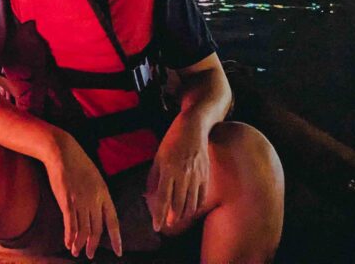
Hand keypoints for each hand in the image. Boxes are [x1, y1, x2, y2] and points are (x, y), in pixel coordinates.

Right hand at [43, 131, 121, 258]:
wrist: (62, 151)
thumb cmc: (77, 162)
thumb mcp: (94, 177)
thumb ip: (97, 195)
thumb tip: (97, 211)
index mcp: (104, 192)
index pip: (113, 220)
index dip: (116, 238)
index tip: (118, 252)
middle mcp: (94, 199)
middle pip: (97, 229)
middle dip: (93, 245)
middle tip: (90, 255)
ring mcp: (81, 200)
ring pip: (83, 230)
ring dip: (80, 244)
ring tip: (77, 252)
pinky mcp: (67, 201)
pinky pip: (70, 225)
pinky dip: (70, 237)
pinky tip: (68, 243)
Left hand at [147, 114, 209, 232]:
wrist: (193, 127)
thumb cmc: (172, 140)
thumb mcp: (158, 156)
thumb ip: (154, 176)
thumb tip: (149, 195)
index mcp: (168, 168)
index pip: (163, 198)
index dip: (159, 214)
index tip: (156, 226)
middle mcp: (182, 174)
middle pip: (178, 204)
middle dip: (172, 218)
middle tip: (168, 225)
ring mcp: (196, 175)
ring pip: (191, 203)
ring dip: (184, 215)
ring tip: (177, 219)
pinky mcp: (205, 174)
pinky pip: (201, 196)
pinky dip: (196, 206)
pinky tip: (191, 210)